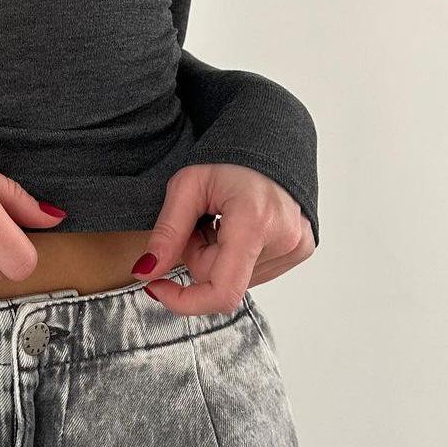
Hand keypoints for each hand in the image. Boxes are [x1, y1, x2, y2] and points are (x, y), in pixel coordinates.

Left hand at [131, 163, 314, 315]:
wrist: (271, 145)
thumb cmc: (228, 159)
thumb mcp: (186, 186)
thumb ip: (166, 232)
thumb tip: (146, 272)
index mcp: (255, 222)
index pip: (221, 292)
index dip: (185, 301)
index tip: (158, 287)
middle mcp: (284, 238)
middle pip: (217, 281)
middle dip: (198, 258)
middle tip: (201, 224)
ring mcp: (296, 247)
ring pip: (233, 279)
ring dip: (217, 258)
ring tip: (223, 223)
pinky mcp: (301, 250)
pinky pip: (252, 274)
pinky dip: (236, 258)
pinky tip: (239, 230)